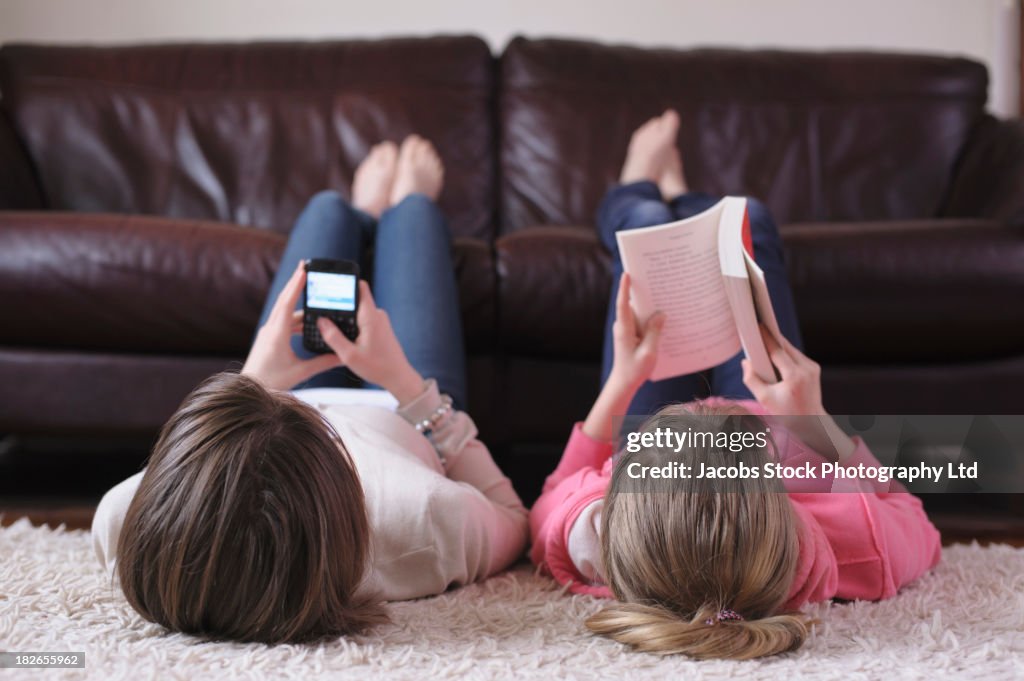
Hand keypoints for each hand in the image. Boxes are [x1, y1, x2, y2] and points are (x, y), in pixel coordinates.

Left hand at [241, 261, 341, 389]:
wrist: (250, 389)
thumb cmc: (272, 382)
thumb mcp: (301, 372)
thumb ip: (323, 363)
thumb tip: (342, 356)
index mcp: (278, 334)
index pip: (288, 303)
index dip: (296, 285)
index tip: (303, 269)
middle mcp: (271, 329)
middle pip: (284, 300)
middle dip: (295, 282)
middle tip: (304, 266)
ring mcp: (269, 332)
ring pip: (284, 310)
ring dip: (296, 299)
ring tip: (310, 289)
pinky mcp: (269, 338)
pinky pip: (283, 320)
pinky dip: (295, 315)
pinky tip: (306, 320)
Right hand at [315, 280, 424, 404]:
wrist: (398, 377)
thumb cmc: (377, 367)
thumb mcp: (349, 355)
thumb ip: (333, 336)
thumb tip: (321, 321)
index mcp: (371, 316)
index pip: (359, 287)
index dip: (345, 282)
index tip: (330, 283)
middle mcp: (377, 314)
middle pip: (355, 299)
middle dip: (339, 304)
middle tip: (322, 312)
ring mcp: (379, 321)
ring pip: (357, 311)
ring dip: (345, 317)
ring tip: (330, 326)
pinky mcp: (380, 328)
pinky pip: (363, 319)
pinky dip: (352, 325)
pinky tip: (343, 336)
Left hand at [581, 273, 663, 442]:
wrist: (624, 382)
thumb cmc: (635, 369)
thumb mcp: (649, 352)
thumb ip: (654, 332)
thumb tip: (660, 314)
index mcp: (624, 329)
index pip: (623, 305)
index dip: (625, 288)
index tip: (627, 274)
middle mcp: (623, 327)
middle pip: (632, 305)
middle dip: (642, 293)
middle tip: (654, 279)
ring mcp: (626, 330)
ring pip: (637, 313)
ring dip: (648, 306)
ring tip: (663, 295)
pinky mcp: (630, 334)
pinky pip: (640, 321)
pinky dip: (649, 318)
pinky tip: (662, 316)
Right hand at [741, 326, 822, 414]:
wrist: (811, 422)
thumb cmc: (786, 414)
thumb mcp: (764, 399)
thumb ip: (751, 379)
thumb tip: (746, 362)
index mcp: (794, 376)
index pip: (777, 350)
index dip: (765, 338)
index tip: (756, 327)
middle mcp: (807, 368)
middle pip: (785, 346)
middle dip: (771, 338)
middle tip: (757, 330)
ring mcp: (812, 367)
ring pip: (791, 349)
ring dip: (778, 345)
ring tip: (763, 341)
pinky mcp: (814, 368)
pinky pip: (796, 355)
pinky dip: (785, 353)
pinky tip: (774, 353)